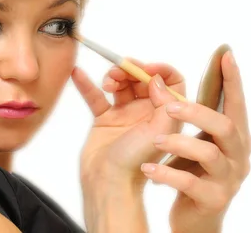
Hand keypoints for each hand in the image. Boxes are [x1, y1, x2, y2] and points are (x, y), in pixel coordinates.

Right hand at [71, 58, 186, 184]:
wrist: (108, 182)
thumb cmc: (137, 161)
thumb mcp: (160, 131)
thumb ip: (165, 103)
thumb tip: (156, 79)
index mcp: (165, 114)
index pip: (171, 82)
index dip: (161, 71)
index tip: (145, 69)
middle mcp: (147, 112)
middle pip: (142, 79)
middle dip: (131, 70)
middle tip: (119, 71)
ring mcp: (125, 115)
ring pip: (121, 84)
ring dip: (113, 76)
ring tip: (107, 83)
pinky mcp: (104, 119)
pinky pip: (96, 97)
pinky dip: (87, 84)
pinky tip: (78, 73)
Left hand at [140, 51, 250, 232]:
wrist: (193, 218)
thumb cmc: (191, 170)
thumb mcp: (191, 140)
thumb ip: (183, 114)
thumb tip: (158, 81)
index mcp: (233, 137)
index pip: (236, 104)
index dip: (232, 80)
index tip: (225, 54)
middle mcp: (237, 156)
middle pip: (226, 126)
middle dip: (197, 111)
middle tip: (168, 105)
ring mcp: (227, 179)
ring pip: (209, 154)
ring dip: (178, 142)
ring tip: (154, 139)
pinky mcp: (211, 199)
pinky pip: (189, 183)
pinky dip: (166, 174)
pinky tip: (148, 170)